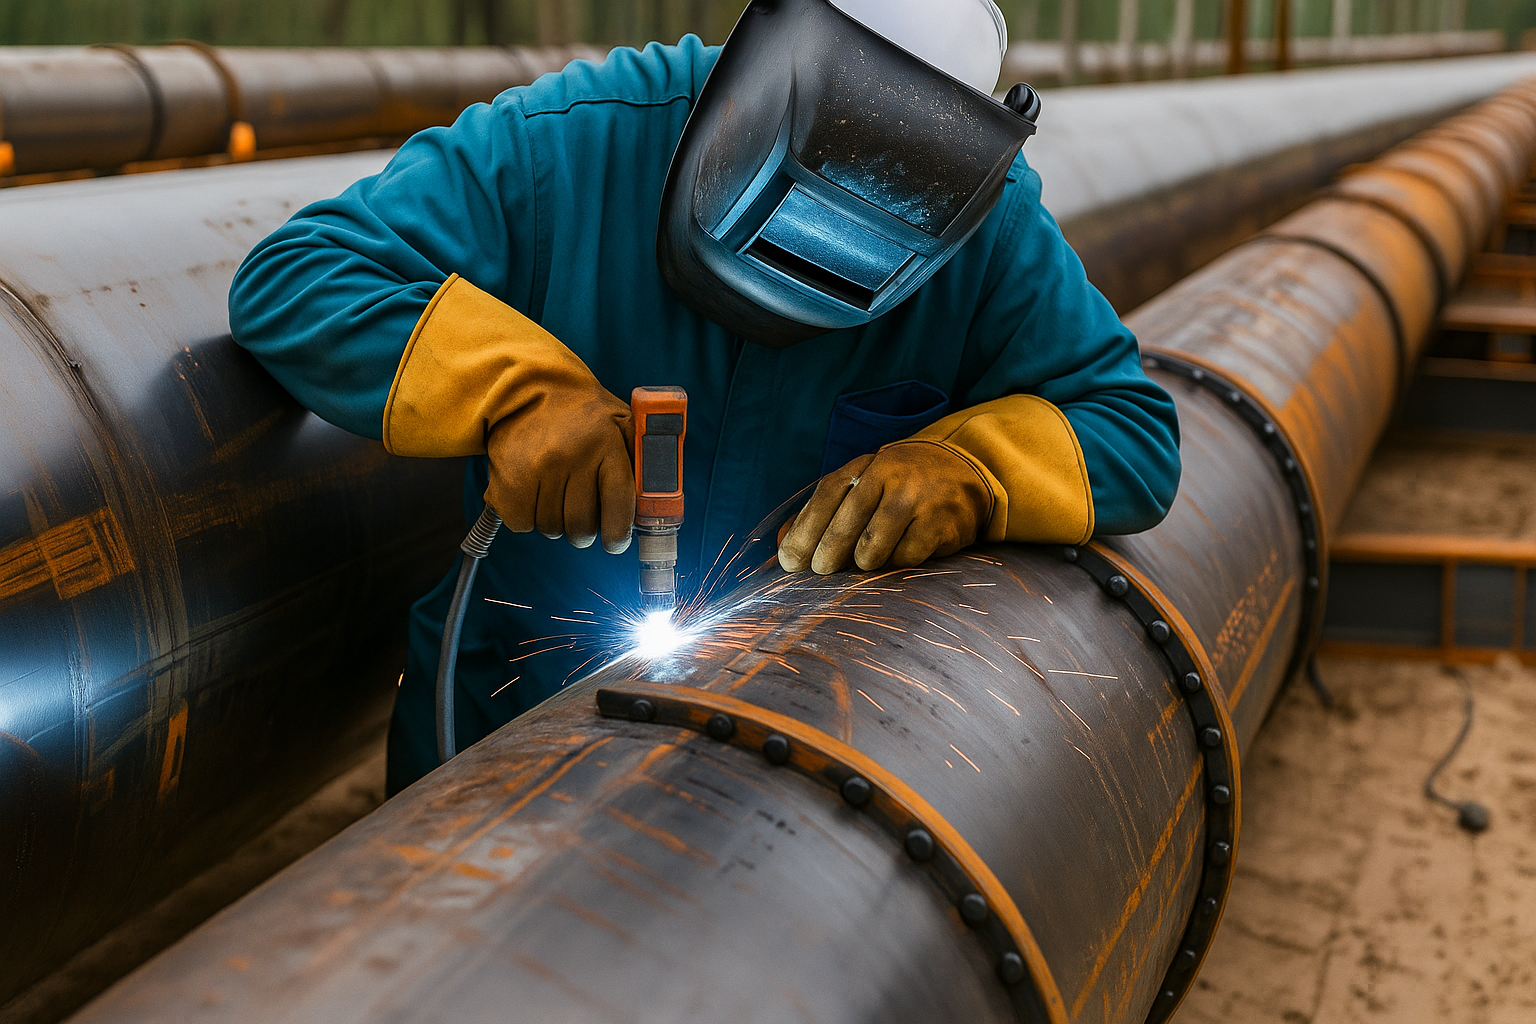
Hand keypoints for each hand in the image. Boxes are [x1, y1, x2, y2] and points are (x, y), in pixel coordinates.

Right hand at [485, 387, 634, 551]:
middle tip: (582, 517)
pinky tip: (533, 494)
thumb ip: (642, 458)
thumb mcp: (621, 423)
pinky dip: (527, 517)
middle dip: (584, 531)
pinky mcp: (508, 479)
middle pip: (581, 525)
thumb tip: (660, 501)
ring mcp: (538, 468)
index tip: (614, 542)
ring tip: (555, 495)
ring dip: (555, 521)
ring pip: (551, 527)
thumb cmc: (582, 414)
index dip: (618, 533)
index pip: (619, 503)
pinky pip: (522, 523)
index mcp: (605, 442)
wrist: (526, 388)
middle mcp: (572, 455)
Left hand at [777, 441, 992, 573]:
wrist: (965, 470)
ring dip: (865, 562)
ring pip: (873, 549)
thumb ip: (823, 511)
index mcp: (865, 467)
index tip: (789, 561)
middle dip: (826, 555)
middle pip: (846, 526)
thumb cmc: (898, 486)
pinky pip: (905, 558)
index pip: (826, 498)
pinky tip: (903, 550)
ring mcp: (919, 499)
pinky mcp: (942, 523)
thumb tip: (780, 549)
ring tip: (869, 557)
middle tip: (820, 570)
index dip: (804, 532)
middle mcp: (891, 477)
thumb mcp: (863, 484)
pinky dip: (898, 563)